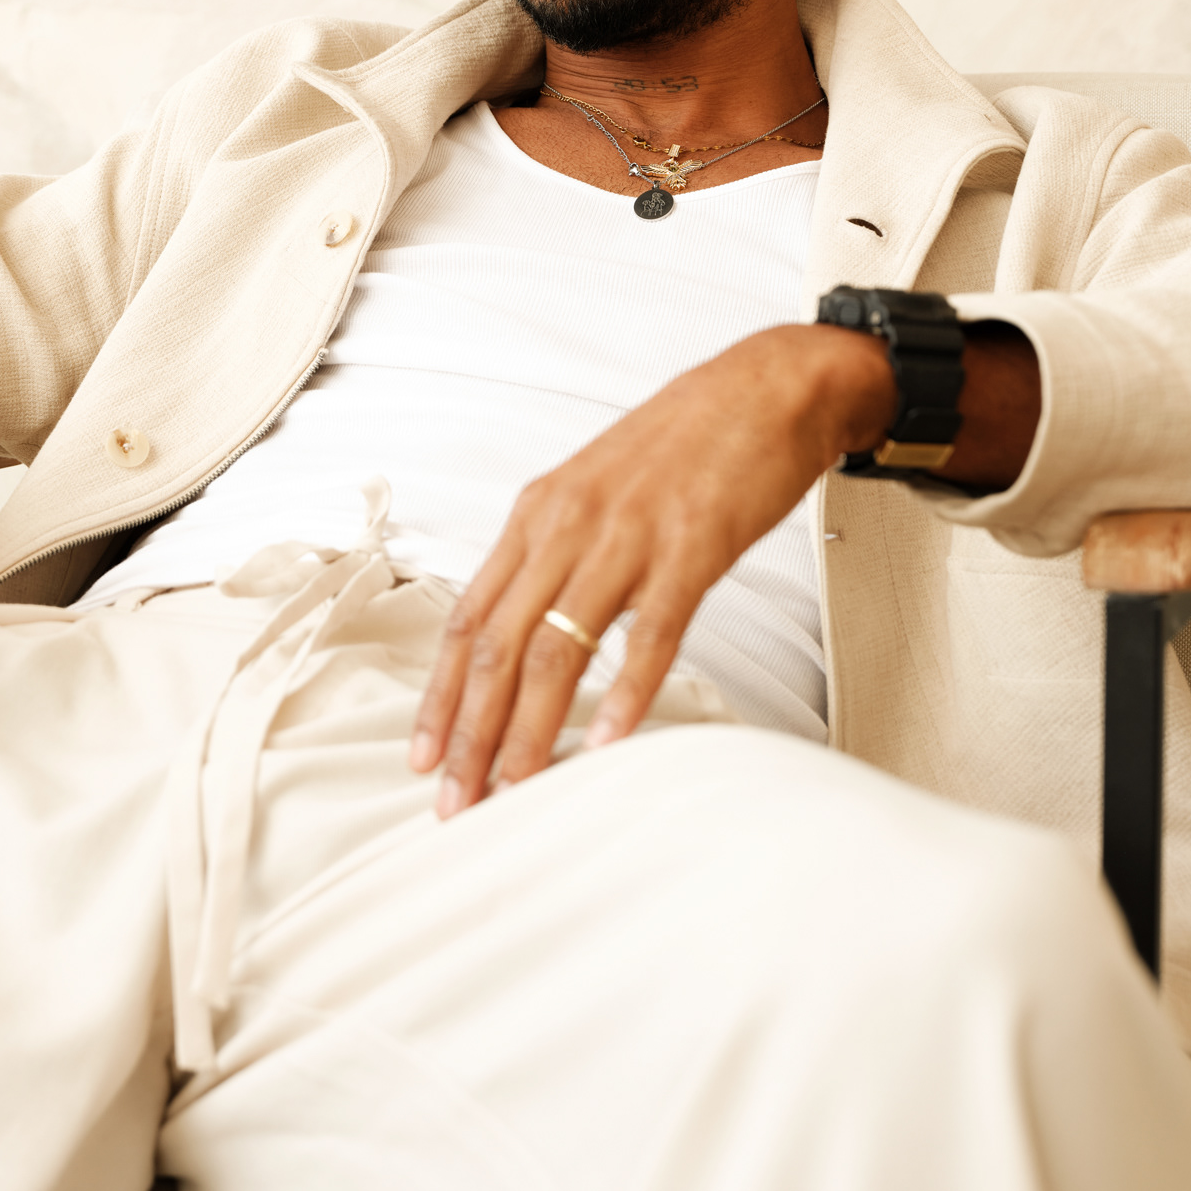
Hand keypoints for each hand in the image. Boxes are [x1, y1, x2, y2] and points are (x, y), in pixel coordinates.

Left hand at [410, 325, 895, 815]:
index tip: (425, 757)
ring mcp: (628, 537)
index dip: (443, 695)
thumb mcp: (595, 488)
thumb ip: (557, 551)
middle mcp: (569, 526)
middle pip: (500, 644)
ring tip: (518, 791)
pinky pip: (650, 633)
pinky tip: (609, 743)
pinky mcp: (691, 547)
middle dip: (472, 733)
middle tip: (457, 802)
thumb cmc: (684, 443)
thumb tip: (524, 623)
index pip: (469, 618)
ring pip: (558, 649)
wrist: (765, 388)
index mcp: (540, 513)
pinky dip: (626, 693)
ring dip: (531, 730)